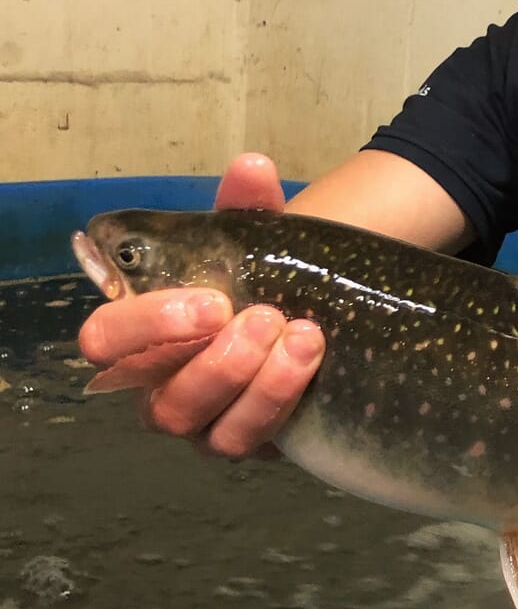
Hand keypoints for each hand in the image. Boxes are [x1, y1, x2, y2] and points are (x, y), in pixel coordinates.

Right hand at [77, 153, 325, 459]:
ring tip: (303, 335)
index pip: (106, 341)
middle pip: (158, 401)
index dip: (149, 326)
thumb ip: (248, 203)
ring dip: (257, 384)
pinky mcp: (253, 440)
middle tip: (265, 318)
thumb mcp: (259, 233)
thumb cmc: (266, 270)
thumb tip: (252, 167)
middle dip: (214, 361)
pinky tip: (314, 361)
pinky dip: (283, 399)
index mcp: (143, 332)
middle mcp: (164, 386)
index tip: (213, 301)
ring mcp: (207, 422)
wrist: (319, 301)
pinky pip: (257, 439)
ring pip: (208, 431)